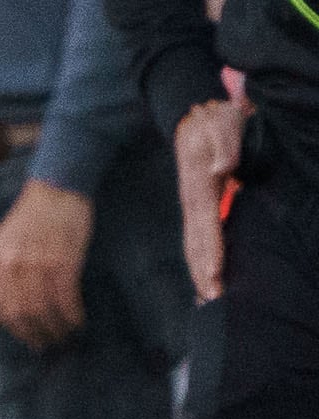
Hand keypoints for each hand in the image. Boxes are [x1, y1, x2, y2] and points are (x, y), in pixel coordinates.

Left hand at [0, 176, 91, 346]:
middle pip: (20, 314)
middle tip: (50, 344)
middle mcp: (9, 265)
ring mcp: (34, 264)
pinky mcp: (61, 261)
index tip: (28, 339)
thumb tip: (4, 310)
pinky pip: (64, 299)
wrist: (56, 189)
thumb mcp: (6, 244)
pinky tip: (78, 321)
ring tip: (67, 335)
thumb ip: (3, 272)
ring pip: (43, 310)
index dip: (13, 329)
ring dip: (57, 328)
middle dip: (36, 334)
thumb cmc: (34, 217)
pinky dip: (72, 315)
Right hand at [175, 97, 246, 302]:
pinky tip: (206, 276)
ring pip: (193, 244)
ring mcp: (193, 206)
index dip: (211, 250)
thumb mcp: (222, 123)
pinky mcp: (198, 207)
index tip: (215, 274)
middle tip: (212, 300)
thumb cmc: (214, 120)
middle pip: (195, 242)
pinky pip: (197, 239)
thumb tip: (224, 169)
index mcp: (200, 185)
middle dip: (203, 272)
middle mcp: (193, 201)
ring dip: (200, 271)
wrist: (194, 117)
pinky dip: (200, 260)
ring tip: (208, 298)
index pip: (206, 224)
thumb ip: (226, 144)